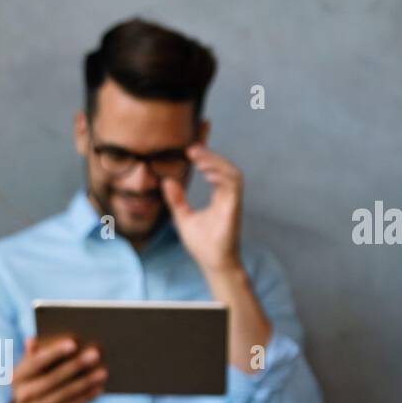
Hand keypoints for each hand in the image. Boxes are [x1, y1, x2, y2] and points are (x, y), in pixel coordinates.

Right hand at [9, 336, 107, 402]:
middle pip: (53, 378)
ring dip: (85, 383)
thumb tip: (32, 341)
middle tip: (95, 354)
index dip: (54, 352)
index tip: (73, 343)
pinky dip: (85, 398)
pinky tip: (98, 389)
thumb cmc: (32, 384)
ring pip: (65, 394)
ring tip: (102, 372)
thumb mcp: (26, 370)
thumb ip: (31, 355)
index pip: (36, 362)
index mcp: (17, 376)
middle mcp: (23, 394)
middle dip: (75, 366)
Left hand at [162, 143, 243, 274]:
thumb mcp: (183, 218)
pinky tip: (207, 173)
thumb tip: (167, 180)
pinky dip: (221, 175)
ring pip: (231, 172)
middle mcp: (227, 196)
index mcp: (219, 196)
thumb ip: (177, 199)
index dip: (207, 152)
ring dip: (215, 162)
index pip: (214, 168)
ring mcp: (232, 201)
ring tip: (197, 156)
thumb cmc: (202, 245)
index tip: (196, 138)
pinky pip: (233, 184)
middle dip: (211, 152)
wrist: (213, 264)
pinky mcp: (234, 208)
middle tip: (191, 146)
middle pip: (224, 166)